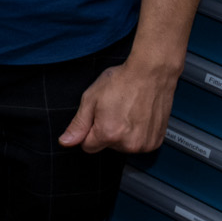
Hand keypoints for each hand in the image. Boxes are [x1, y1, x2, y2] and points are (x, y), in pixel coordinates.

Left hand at [61, 57, 178, 153]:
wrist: (150, 74)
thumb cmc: (122, 82)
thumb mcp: (90, 99)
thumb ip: (78, 124)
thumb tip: (65, 141)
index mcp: (108, 133)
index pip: (87, 146)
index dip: (87, 131)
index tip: (95, 117)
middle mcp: (128, 143)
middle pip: (106, 146)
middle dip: (105, 131)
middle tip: (113, 111)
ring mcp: (144, 144)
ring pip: (123, 146)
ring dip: (122, 133)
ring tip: (126, 112)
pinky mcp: (156, 142)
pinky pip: (139, 144)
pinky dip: (137, 134)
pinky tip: (138, 117)